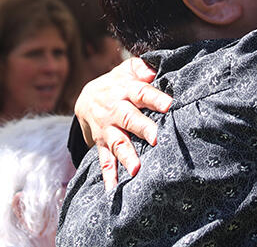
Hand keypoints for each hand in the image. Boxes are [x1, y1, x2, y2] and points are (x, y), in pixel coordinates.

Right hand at [74, 57, 171, 188]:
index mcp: (125, 89)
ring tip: (136, 169)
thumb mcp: (128, 70)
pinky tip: (113, 189)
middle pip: (129, 118)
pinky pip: (104, 161)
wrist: (86, 98)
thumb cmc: (119, 82)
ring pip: (117, 142)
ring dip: (126, 156)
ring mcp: (107, 129)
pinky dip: (108, 175)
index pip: (141, 92)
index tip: (169, 105)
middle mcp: (115, 109)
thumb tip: (155, 69)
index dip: (154, 97)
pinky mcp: (101, 144)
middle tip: (156, 138)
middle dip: (142, 128)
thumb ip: (143, 67)